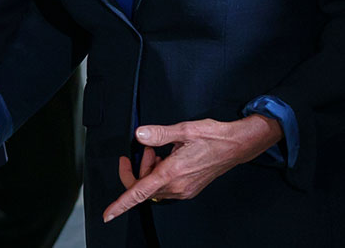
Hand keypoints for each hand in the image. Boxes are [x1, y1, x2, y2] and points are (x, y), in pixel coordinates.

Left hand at [103, 116, 281, 221]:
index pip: (140, 192)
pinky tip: (168, 157)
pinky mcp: (189, 188)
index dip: (121, 204)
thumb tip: (139, 135)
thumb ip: (159, 134)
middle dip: (139, 168)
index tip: (108, 214)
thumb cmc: (214, 137)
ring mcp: (184, 189)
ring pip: (154, 187)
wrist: (236, 146)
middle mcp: (177, 186)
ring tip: (160, 150)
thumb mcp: (184, 130)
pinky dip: (160, 173)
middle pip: (144, 188)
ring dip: (150, 169)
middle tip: (147, 149)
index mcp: (172, 173)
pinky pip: (165, 186)